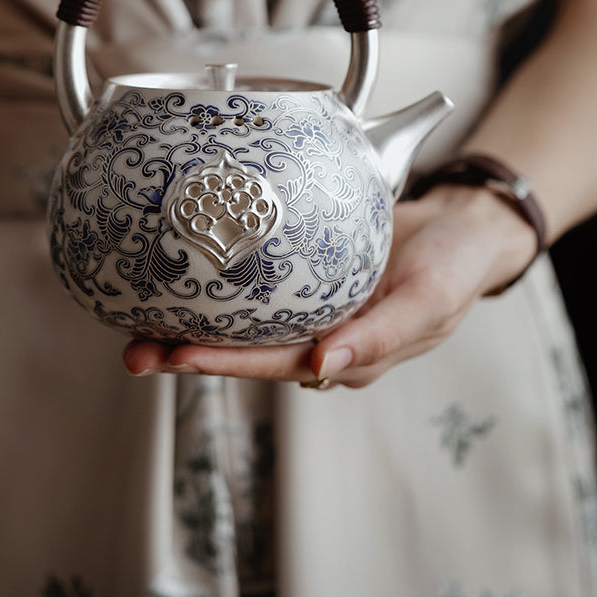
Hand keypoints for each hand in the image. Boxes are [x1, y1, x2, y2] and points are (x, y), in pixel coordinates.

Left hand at [122, 185, 536, 387]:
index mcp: (348, 355)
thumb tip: (322, 368)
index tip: (178, 356)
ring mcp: (310, 306)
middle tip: (134, 348)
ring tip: (136, 320)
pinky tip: (184, 270)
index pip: (275, 365)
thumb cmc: (454, 269)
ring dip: (192, 322)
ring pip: (243, 322)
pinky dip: (220, 284)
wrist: (462, 228)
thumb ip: (380, 338)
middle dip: (189, 353)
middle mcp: (321, 336)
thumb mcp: (428, 302)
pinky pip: (257, 286)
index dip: (225, 364)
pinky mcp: (305, 274)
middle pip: (246, 351)